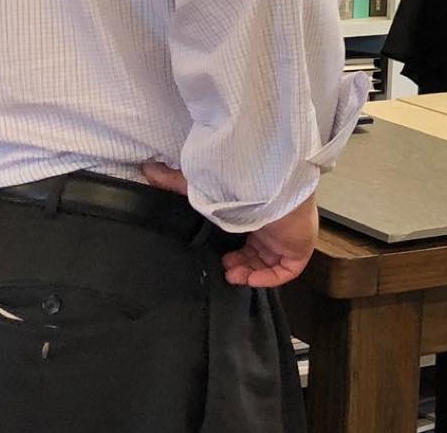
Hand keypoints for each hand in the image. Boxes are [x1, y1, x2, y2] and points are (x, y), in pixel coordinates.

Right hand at [142, 163, 318, 287]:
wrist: (276, 187)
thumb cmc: (246, 185)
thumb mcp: (205, 187)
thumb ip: (176, 181)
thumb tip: (146, 168)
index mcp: (260, 212)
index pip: (248, 237)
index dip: (234, 251)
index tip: (218, 257)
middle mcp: (276, 227)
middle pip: (259, 254)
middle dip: (240, 264)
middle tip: (224, 267)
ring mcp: (289, 239)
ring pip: (270, 265)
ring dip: (249, 272)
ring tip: (231, 273)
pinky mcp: (300, 249)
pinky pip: (285, 273)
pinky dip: (267, 279)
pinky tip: (248, 278)